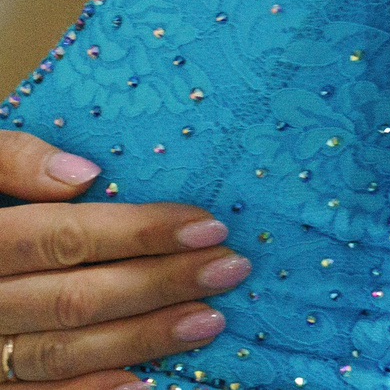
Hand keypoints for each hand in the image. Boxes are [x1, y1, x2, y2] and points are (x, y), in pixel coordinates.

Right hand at [0, 132, 248, 387]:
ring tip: (209, 320)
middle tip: (230, 270)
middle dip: (159, 285)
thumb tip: (83, 175)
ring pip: (57, 353)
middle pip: (70, 298)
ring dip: (139, 340)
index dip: (137, 232)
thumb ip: (6, 159)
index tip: (208, 224)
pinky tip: (142, 384)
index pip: (61, 238)